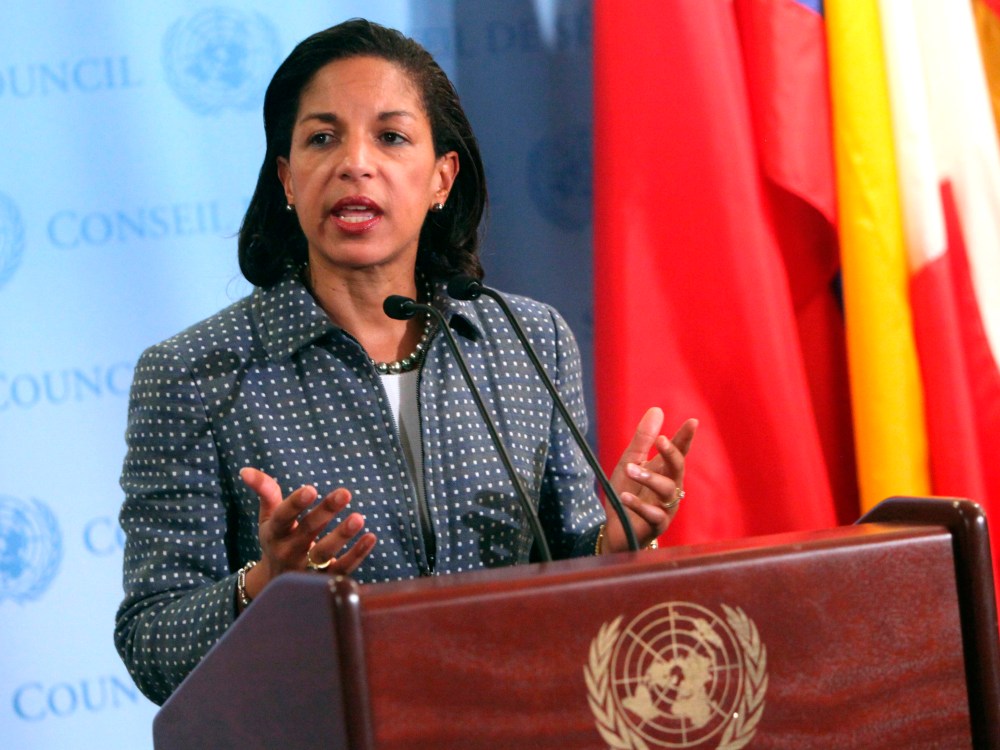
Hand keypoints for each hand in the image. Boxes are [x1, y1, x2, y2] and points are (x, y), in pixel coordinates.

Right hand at [238, 467, 376, 603]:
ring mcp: (306, 568)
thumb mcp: (269, 517)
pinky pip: (342, 569)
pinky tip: (371, 537)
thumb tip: (245, 470)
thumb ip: (265, 492)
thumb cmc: (278, 540)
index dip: (295, 504)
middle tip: (345, 493)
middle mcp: (288, 551)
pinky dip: (357, 554)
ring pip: (324, 553)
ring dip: (342, 536)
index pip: (282, 517)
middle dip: (326, 511)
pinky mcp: (325, 580)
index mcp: (275, 533)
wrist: (278, 585)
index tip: (311, 489)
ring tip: (358, 518)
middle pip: (307, 531)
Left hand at [601, 407, 696, 553]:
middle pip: (678, 467)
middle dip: (672, 454)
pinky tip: (625, 496)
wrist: (617, 528)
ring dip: (648, 478)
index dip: (686, 437)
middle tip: (660, 440)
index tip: (693, 422)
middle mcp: (670, 486)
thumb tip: (657, 409)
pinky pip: (654, 514)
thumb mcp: (630, 462)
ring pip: (667, 489)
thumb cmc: (627, 492)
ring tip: (630, 470)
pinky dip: (639, 505)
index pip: (679, 451)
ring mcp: (666, 506)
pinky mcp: (657, 524)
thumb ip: (642, 439)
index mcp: (664, 470)